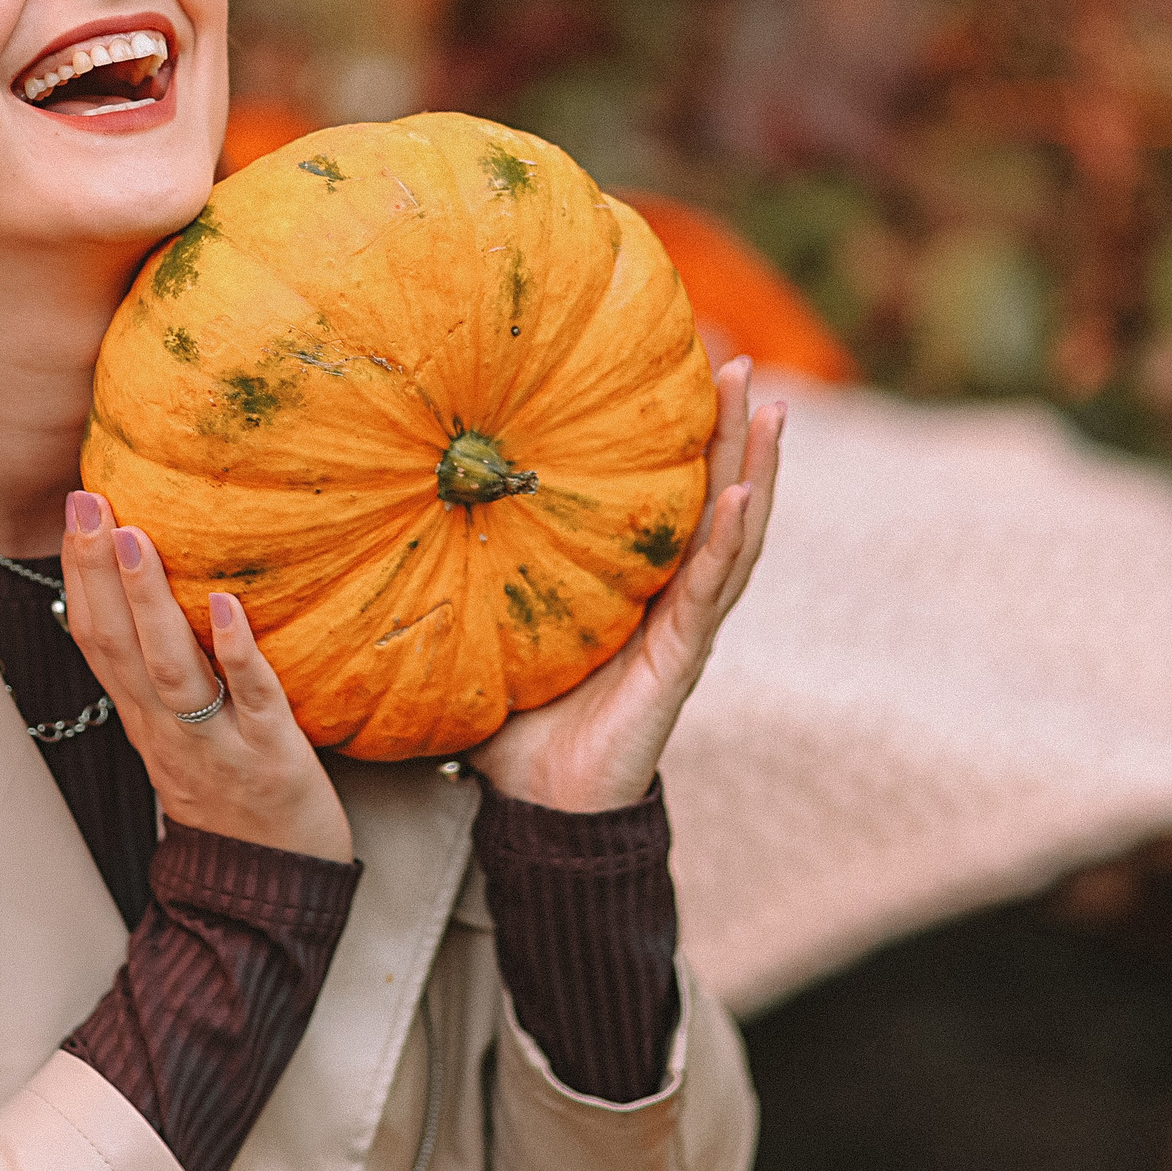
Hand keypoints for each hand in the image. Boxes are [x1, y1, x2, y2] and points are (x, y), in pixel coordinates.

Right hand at [62, 492, 352, 861]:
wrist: (273, 890)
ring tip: (135, 539)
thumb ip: (164, 677)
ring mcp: (217, 745)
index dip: (81, 577)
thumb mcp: (182, 738)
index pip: (97, 641)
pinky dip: (235, 653)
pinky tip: (227, 607)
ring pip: (172, 671)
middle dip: (96, 572)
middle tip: (87, 502)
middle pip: (118, 647)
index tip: (75, 510)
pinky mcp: (272, 758)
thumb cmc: (234, 801)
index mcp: (145, 721)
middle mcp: (168, 731)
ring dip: (150, 603)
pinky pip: (251, 700)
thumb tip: (150, 602)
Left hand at [468, 356, 785, 811]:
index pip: (669, 502)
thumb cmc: (517, 724)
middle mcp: (669, 600)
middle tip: (739, 363)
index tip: (684, 372)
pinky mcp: (679, 661)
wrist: (540, 807)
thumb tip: (402, 510)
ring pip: (732, 536)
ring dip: (754, 469)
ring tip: (768, 407)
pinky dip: (731, 539)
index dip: (683, 442)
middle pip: (716, 501)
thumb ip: (475, 577)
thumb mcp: (494, 630)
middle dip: (734, 433)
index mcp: (634, 590)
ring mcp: (683, 629)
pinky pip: (709, 591)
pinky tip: (742, 495)